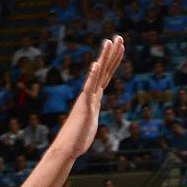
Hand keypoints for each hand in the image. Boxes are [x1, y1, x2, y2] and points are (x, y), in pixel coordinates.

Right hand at [53, 36, 125, 157]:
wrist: (67, 149)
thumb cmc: (77, 138)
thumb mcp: (90, 122)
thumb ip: (91, 112)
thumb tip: (92, 110)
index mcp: (94, 97)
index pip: (105, 75)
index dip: (112, 61)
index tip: (118, 46)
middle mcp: (91, 94)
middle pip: (104, 70)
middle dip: (112, 53)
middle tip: (119, 36)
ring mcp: (87, 99)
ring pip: (98, 75)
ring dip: (104, 58)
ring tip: (109, 41)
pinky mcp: (85, 107)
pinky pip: (89, 89)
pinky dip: (93, 77)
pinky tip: (96, 64)